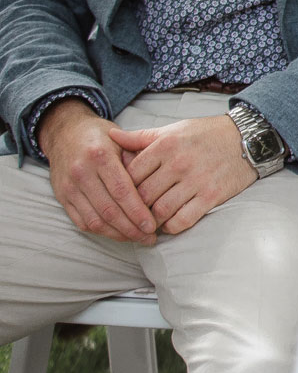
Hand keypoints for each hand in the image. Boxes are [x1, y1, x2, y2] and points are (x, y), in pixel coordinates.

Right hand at [39, 100, 156, 243]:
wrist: (65, 133)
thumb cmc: (100, 137)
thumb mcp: (122, 140)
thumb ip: (139, 160)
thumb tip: (160, 188)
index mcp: (100, 156)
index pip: (121, 191)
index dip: (137, 211)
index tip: (153, 225)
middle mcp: (82, 173)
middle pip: (109, 210)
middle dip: (131, 228)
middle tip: (149, 238)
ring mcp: (69, 187)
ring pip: (95, 220)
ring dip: (117, 234)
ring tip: (137, 239)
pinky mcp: (61, 197)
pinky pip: (82, 221)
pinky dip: (101, 231)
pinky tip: (118, 234)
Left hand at [108, 115, 255, 236]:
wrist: (248, 138)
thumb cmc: (207, 133)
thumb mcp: (173, 129)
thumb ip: (140, 136)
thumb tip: (110, 135)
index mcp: (165, 145)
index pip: (130, 175)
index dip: (122, 189)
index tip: (122, 196)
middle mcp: (179, 163)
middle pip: (142, 196)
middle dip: (134, 208)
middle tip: (132, 214)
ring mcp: (196, 180)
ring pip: (159, 211)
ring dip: (151, 221)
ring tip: (148, 221)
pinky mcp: (211, 196)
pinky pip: (182, 220)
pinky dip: (171, 227)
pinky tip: (169, 223)